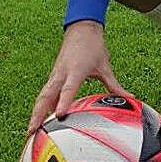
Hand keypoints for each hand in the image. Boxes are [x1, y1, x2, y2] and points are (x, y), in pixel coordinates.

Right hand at [27, 20, 131, 134]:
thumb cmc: (93, 47)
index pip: (68, 89)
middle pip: (46, 96)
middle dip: (38, 114)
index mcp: (76, 71)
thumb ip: (115, 86)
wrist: (81, 29)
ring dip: (36, 113)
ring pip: (42, 96)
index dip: (64, 102)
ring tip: (30, 131)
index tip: (61, 115)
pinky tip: (39, 120)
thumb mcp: (105, 67)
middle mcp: (61, 74)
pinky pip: (45, 94)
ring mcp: (55, 76)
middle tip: (32, 132)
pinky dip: (40, 107)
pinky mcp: (53, 77)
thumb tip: (130, 98)